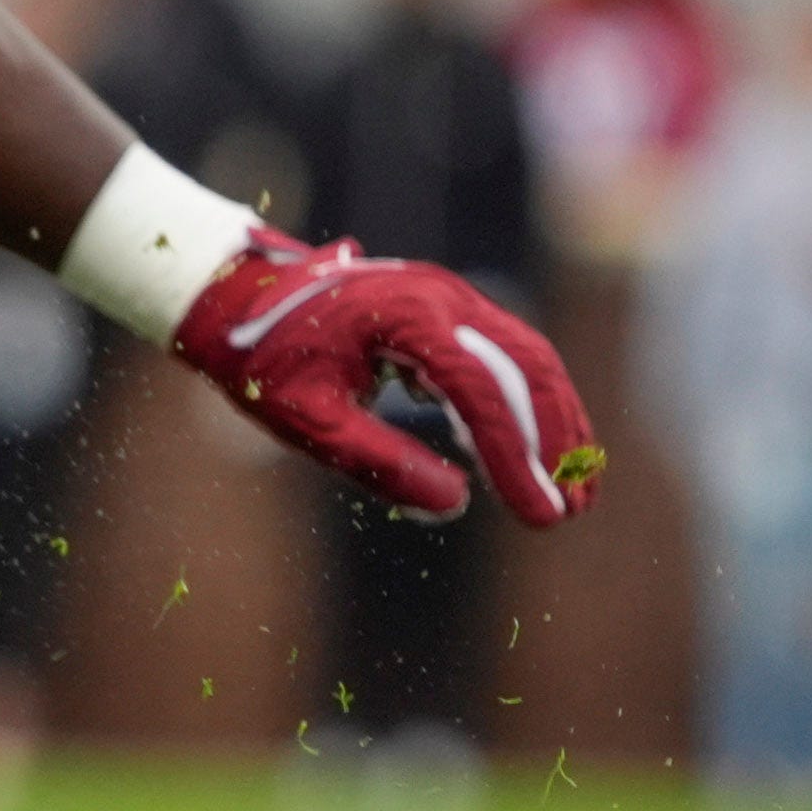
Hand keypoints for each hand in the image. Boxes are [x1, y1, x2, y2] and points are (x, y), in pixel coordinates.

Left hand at [170, 228, 599, 526]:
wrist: (235, 298)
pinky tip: (544, 454)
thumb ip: (378, 459)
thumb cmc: (264, 360)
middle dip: (554, 443)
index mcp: (407, 317)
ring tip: (575, 491)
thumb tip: (453, 503)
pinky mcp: (451, 314)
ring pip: (530, 360)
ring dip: (557, 424)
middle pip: (526, 370)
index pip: (482, 391)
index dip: (517, 456)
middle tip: (570, 511)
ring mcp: (452, 301)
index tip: (540, 513)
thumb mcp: (306, 420)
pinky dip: (532, 405)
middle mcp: (444, 299)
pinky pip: (509, 357)